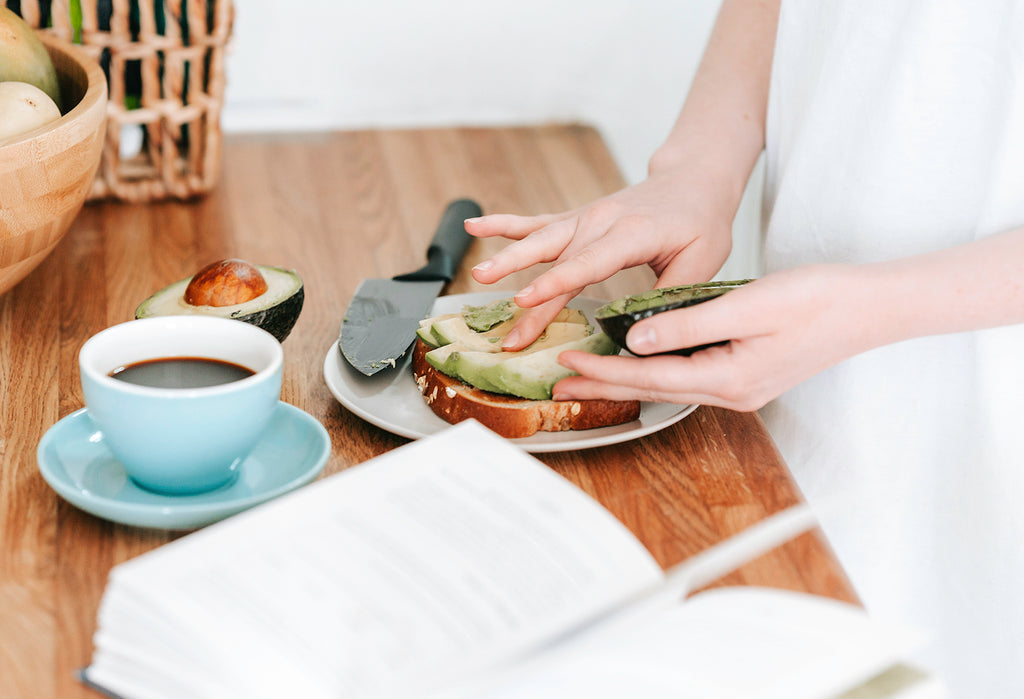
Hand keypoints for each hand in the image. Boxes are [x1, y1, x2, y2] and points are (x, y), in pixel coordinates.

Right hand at [466, 169, 734, 348]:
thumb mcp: (703, 262)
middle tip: (500, 309)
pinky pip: (536, 222)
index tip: (524, 300)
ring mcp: (585, 217)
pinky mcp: (576, 219)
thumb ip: (670, 296)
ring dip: (508, 256)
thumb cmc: (701, 223)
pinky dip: (504, 224)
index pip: (587, 263)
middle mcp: (601, 221)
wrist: (693, 181)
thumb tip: (644, 336)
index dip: (554, 284)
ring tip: (478, 273)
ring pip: (540, 238)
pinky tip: (473, 226)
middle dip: (526, 286)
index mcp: (632, 234)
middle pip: (556, 257)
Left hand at [552, 265, 883, 410]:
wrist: (869, 307)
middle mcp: (732, 391)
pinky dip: (655, 369)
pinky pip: (687, 375)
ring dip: (625, 378)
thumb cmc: (816, 301)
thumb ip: (687, 325)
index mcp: (729, 379)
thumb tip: (636, 340)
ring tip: (586, 375)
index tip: (568, 361)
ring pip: (668, 384)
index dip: (605, 370)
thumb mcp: (746, 307)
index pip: (650, 377)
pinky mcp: (747, 373)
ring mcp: (741, 386)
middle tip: (560, 382)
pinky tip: (640, 361)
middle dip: (603, 385)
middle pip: (652, 389)